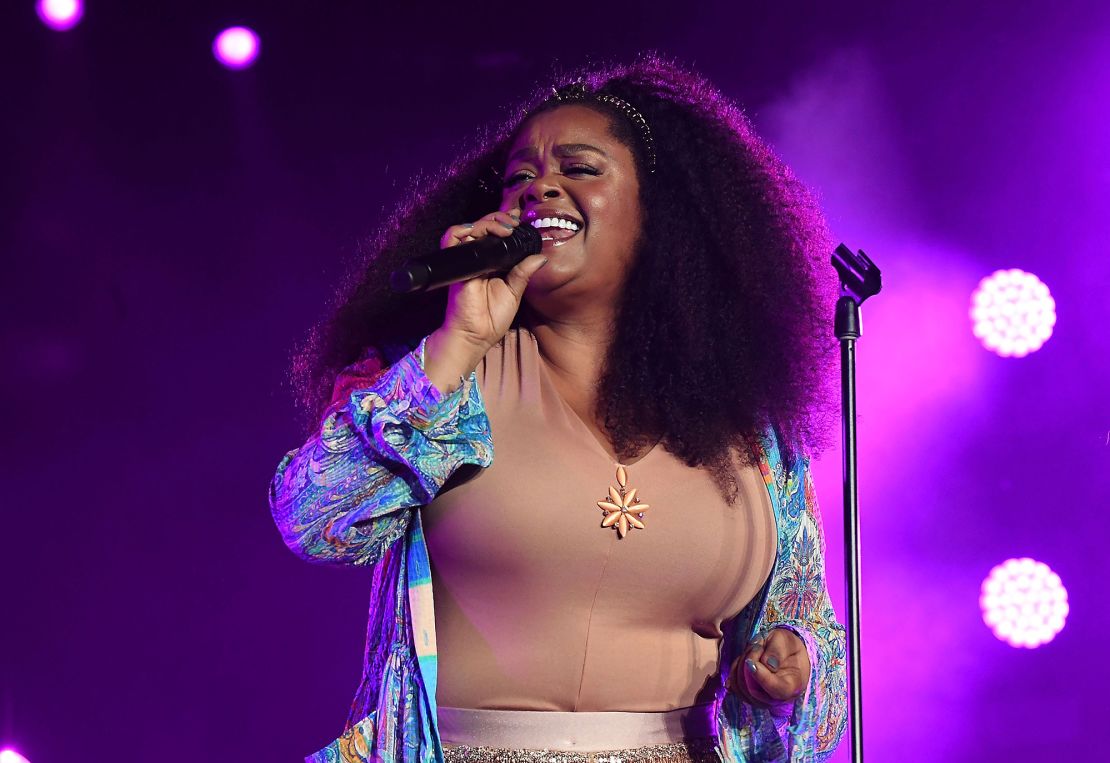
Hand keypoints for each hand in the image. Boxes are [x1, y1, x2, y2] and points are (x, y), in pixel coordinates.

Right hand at [424, 210, 547, 392]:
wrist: (476, 335)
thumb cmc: (492, 318)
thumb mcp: (514, 292)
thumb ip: (524, 272)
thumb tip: (541, 257)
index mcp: (491, 263)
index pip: (495, 235)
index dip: (504, 223)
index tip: (518, 219)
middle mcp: (478, 259)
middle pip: (482, 227)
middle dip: (498, 218)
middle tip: (512, 222)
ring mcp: (465, 260)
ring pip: (469, 228)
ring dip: (486, 222)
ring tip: (503, 227)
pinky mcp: (455, 265)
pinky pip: (451, 239)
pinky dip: (462, 230)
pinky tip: (480, 231)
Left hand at [728, 627, 810, 715]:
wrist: (787, 654)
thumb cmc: (788, 647)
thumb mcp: (786, 640)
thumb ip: (777, 650)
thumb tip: (768, 665)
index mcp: (794, 685)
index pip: (777, 689)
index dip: (762, 677)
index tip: (750, 662)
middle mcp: (778, 698)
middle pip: (754, 691)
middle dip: (748, 665)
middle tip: (757, 646)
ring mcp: (763, 700)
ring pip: (742, 689)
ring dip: (741, 666)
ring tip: (753, 651)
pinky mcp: (750, 696)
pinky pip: (736, 688)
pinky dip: (735, 671)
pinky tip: (744, 660)